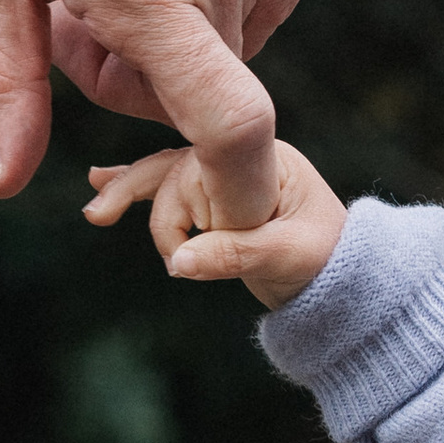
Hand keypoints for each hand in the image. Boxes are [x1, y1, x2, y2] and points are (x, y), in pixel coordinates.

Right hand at [85, 139, 346, 308]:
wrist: (347, 283)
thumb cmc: (330, 266)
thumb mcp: (286, 260)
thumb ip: (234, 256)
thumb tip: (177, 263)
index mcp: (266, 159)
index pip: (202, 166)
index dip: (183, 207)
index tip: (184, 252)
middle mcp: (242, 159)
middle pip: (176, 164)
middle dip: (137, 189)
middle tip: (100, 215)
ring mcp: (228, 177)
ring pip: (167, 175)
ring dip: (129, 187)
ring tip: (96, 205)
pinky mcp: (217, 199)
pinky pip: (172, 189)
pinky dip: (141, 189)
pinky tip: (104, 182)